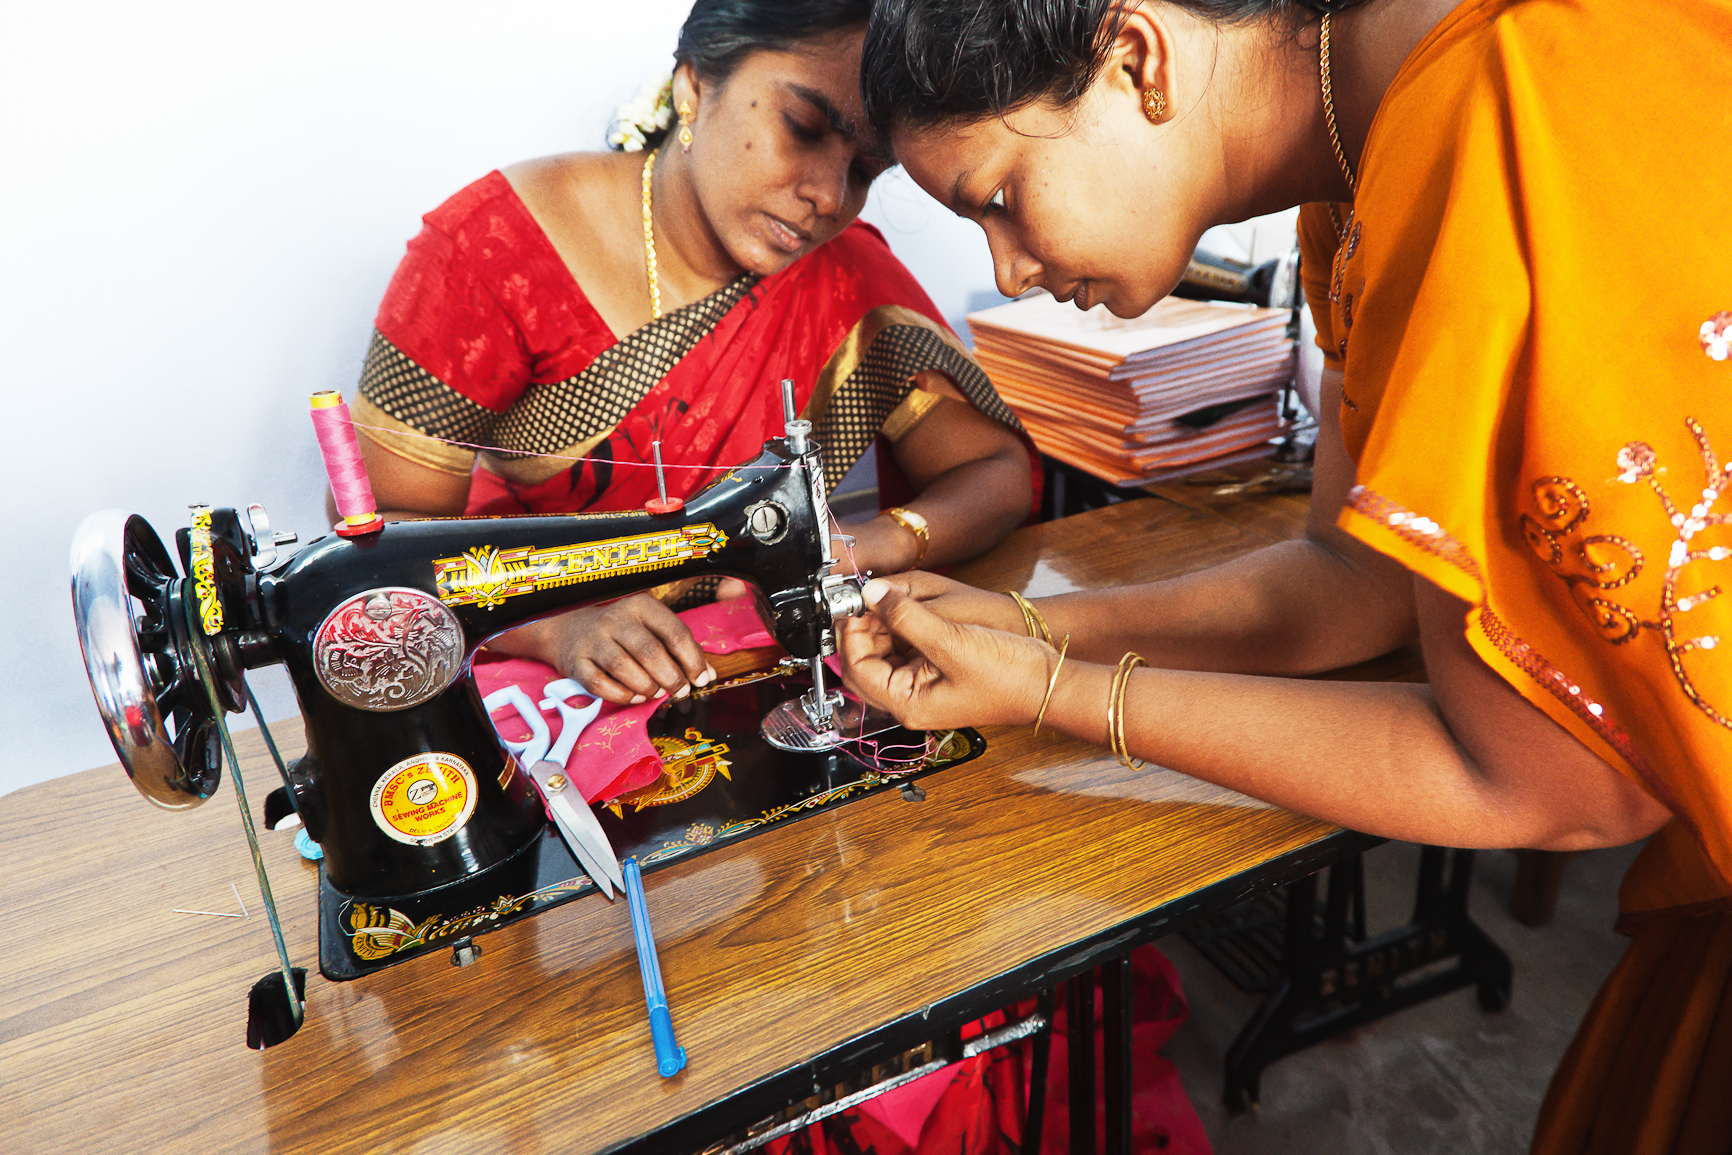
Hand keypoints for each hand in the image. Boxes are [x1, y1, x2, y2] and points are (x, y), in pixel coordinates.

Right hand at [533, 594, 716, 704]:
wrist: (567, 630)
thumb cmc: (620, 632)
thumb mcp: (650, 629)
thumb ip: (679, 648)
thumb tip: (708, 674)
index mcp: (641, 606)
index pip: (674, 632)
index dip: (692, 660)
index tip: (701, 679)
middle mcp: (615, 619)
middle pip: (650, 652)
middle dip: (671, 677)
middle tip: (679, 690)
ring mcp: (593, 640)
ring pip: (624, 668)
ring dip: (646, 687)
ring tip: (655, 692)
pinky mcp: (576, 661)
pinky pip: (600, 684)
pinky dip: (621, 695)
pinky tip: (634, 697)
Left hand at [838, 578, 1053, 730]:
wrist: (1047, 682)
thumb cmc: (1008, 676)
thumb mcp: (951, 640)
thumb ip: (907, 616)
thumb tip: (872, 594)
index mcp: (908, 704)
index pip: (857, 670)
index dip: (851, 635)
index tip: (856, 605)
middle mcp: (910, 702)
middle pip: (865, 665)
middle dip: (864, 631)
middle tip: (869, 599)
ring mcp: (924, 689)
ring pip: (885, 656)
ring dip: (882, 628)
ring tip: (890, 601)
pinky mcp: (937, 674)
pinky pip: (907, 652)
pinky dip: (901, 631)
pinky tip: (908, 611)